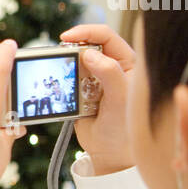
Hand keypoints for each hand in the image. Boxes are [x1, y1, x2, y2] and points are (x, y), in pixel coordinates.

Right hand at [59, 24, 135, 174]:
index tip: (66, 38)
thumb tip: (89, 53)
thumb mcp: (120, 101)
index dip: (87, 32)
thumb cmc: (125, 131)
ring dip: (64, 65)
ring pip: (75, 61)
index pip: (107, 37)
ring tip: (59, 74)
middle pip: (88, 45)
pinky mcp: (80, 90)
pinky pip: (67, 77)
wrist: (110, 155)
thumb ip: (110, 74)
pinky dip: (60, 78)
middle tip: (59, 56)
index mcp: (129, 64)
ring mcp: (95, 78)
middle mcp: (112, 67)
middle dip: (71, 47)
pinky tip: (59, 86)